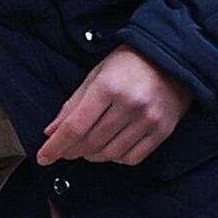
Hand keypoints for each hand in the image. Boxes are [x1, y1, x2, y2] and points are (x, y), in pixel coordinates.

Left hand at [35, 45, 192, 167]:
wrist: (174, 58)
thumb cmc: (129, 64)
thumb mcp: (96, 76)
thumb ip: (73, 105)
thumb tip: (51, 132)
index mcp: (108, 87)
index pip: (75, 126)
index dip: (56, 146)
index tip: (43, 157)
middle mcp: (130, 105)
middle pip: (91, 142)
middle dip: (72, 150)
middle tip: (65, 150)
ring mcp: (148, 119)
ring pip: (110, 153)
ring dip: (93, 155)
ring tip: (87, 147)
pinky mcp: (163, 130)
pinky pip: (133, 157)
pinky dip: (116, 158)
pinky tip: (111, 148)